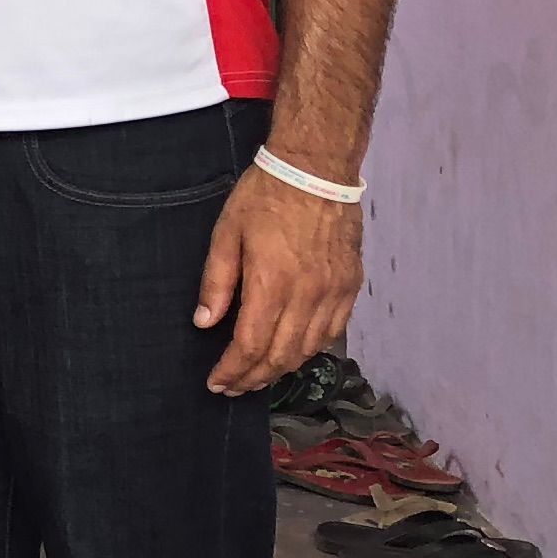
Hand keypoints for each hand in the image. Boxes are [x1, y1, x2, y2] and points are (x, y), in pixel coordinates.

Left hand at [196, 163, 364, 394]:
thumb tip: (204, 322)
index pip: (251, 345)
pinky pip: (333, 331)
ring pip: (309, 348)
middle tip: (233, 387)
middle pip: (281, 355)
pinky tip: (294, 353)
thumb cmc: (264, 197)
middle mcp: (308, 296)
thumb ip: (216, 283)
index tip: (216, 383)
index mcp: (272, 284)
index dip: (233, 370)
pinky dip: (311, 349)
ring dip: (282, 369)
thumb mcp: (225, 234)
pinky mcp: (351, 286)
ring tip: (258, 376)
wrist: (316, 170)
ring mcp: (334, 293)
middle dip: (254, 378)